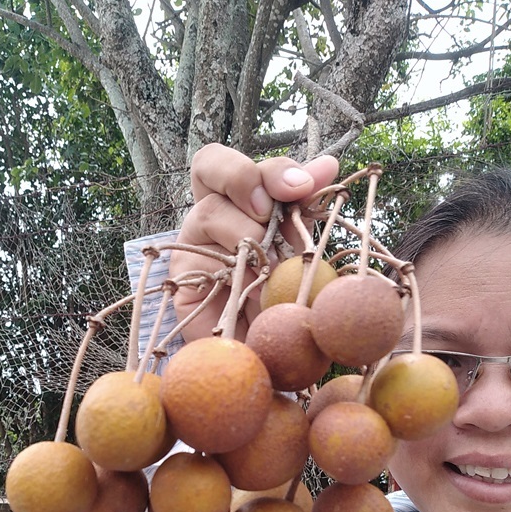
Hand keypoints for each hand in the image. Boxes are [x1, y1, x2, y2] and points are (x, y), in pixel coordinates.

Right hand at [169, 143, 338, 341]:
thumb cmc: (282, 298)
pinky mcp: (182, 278)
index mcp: (243, 199)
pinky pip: (198, 258)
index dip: (270, 167)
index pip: (249, 158)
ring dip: (246, 231)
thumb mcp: (300, 249)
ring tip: (270, 266)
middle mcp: (214, 214)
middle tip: (269, 212)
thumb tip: (328, 164)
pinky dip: (234, 269)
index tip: (303, 187)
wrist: (265, 353)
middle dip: (245, 177)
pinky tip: (254, 289)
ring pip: (209, 210)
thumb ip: (305, 209)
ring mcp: (193, 242)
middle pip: (209, 163)